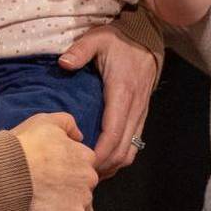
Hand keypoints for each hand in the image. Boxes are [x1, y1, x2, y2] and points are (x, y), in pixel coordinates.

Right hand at [12, 112, 96, 210]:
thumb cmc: (24, 145)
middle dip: (74, 190)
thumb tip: (79, 136)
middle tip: (53, 194)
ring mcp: (83, 200)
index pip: (85, 165)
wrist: (9, 171)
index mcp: (85, 155)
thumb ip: (68, 123)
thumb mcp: (45, 120)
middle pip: (86, 187)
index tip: (58, 175)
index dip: (71, 170)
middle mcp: (89, 177)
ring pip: (85, 210)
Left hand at [58, 25, 156, 179]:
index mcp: (122, 93)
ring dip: (113, 165)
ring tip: (91, 171)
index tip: (81, 163)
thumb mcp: (97, 38)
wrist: (146, 37)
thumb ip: (80, 51)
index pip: (112, 134)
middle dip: (103, 166)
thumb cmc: (119, 40)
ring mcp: (140, 113)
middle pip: (122, 149)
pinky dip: (121, 156)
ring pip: (131, 150)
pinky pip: (134, 143)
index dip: (99, 154)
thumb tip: (64, 64)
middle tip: (80, 173)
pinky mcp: (142, 114)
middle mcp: (134, 108)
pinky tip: (105, 160)